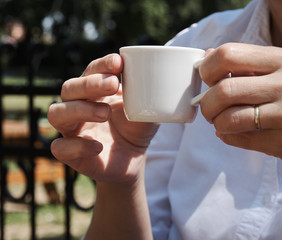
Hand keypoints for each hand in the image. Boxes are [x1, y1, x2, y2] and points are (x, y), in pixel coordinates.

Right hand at [48, 54, 158, 184]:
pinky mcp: (72, 154)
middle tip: (112, 84)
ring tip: (105, 113)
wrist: (134, 160)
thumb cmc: (137, 129)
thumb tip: (159, 78)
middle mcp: (79, 107)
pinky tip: (98, 146)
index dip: (101, 65)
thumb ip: (150, 95)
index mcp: (96, 91)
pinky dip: (77, 146)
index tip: (118, 62)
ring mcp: (73, 130)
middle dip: (89, 84)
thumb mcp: (148, 110)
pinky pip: (60, 148)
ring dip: (79, 109)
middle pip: (69, 88)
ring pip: (57, 113)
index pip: (91, 71)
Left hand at [199, 43, 281, 179]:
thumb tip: (206, 58)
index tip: (206, 80)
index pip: (229, 55)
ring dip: (216, 123)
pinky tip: (233, 133)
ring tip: (220, 122)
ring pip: (230, 119)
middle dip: (207, 103)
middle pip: (225, 90)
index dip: (208, 69)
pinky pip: (242, 140)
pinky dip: (228, 137)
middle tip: (208, 108)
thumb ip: (248, 64)